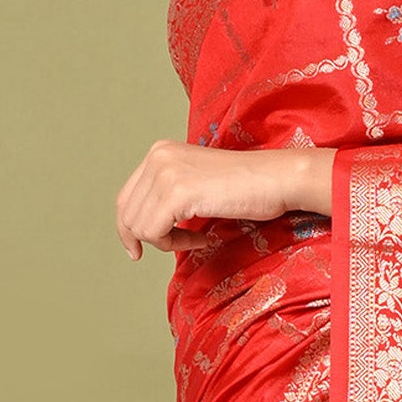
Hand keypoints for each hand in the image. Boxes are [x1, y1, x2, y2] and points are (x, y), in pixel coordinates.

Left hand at [115, 142, 332, 258]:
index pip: (125, 197)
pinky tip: (202, 237)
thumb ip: (170, 194)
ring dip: (166, 242)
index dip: (129, 228)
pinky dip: (176, 244)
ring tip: (197, 237)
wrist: (276, 179)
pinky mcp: (176, 192)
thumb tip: (143, 228)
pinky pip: (154, 233)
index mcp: (160, 151)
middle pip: (127, 213)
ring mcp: (165, 173)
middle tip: (180, 245)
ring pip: (138, 226)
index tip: (138, 250)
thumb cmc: (247, 186)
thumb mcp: (197, 183)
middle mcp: (157, 157)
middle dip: (149, 238)